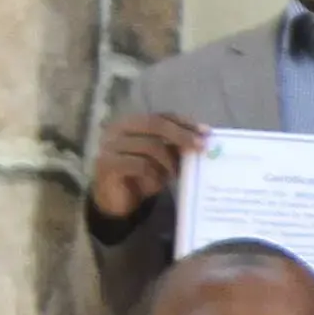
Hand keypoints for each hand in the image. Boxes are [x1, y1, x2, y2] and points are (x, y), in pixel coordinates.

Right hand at [89, 112, 203, 221]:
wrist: (117, 198)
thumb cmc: (142, 175)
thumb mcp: (163, 159)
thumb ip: (175, 147)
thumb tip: (201, 140)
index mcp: (133, 122)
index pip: (162, 116)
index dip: (184, 122)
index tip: (206, 132)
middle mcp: (118, 128)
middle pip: (154, 123)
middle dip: (181, 134)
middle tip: (200, 147)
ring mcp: (110, 145)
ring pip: (149, 145)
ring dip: (168, 161)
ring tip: (175, 174)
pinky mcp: (107, 164)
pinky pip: (139, 164)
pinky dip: (154, 174)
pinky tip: (158, 183)